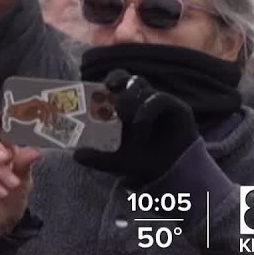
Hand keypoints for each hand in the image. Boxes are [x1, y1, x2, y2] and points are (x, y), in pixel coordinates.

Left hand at [74, 70, 198, 185]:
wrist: (172, 175)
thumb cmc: (143, 162)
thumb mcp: (115, 161)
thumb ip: (96, 158)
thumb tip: (75, 155)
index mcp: (127, 107)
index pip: (119, 82)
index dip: (112, 79)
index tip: (104, 86)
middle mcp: (143, 101)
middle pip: (130, 79)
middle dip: (119, 83)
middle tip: (110, 93)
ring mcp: (161, 104)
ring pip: (143, 87)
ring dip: (130, 99)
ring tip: (123, 117)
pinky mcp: (178, 109)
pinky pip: (160, 99)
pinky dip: (146, 111)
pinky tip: (140, 128)